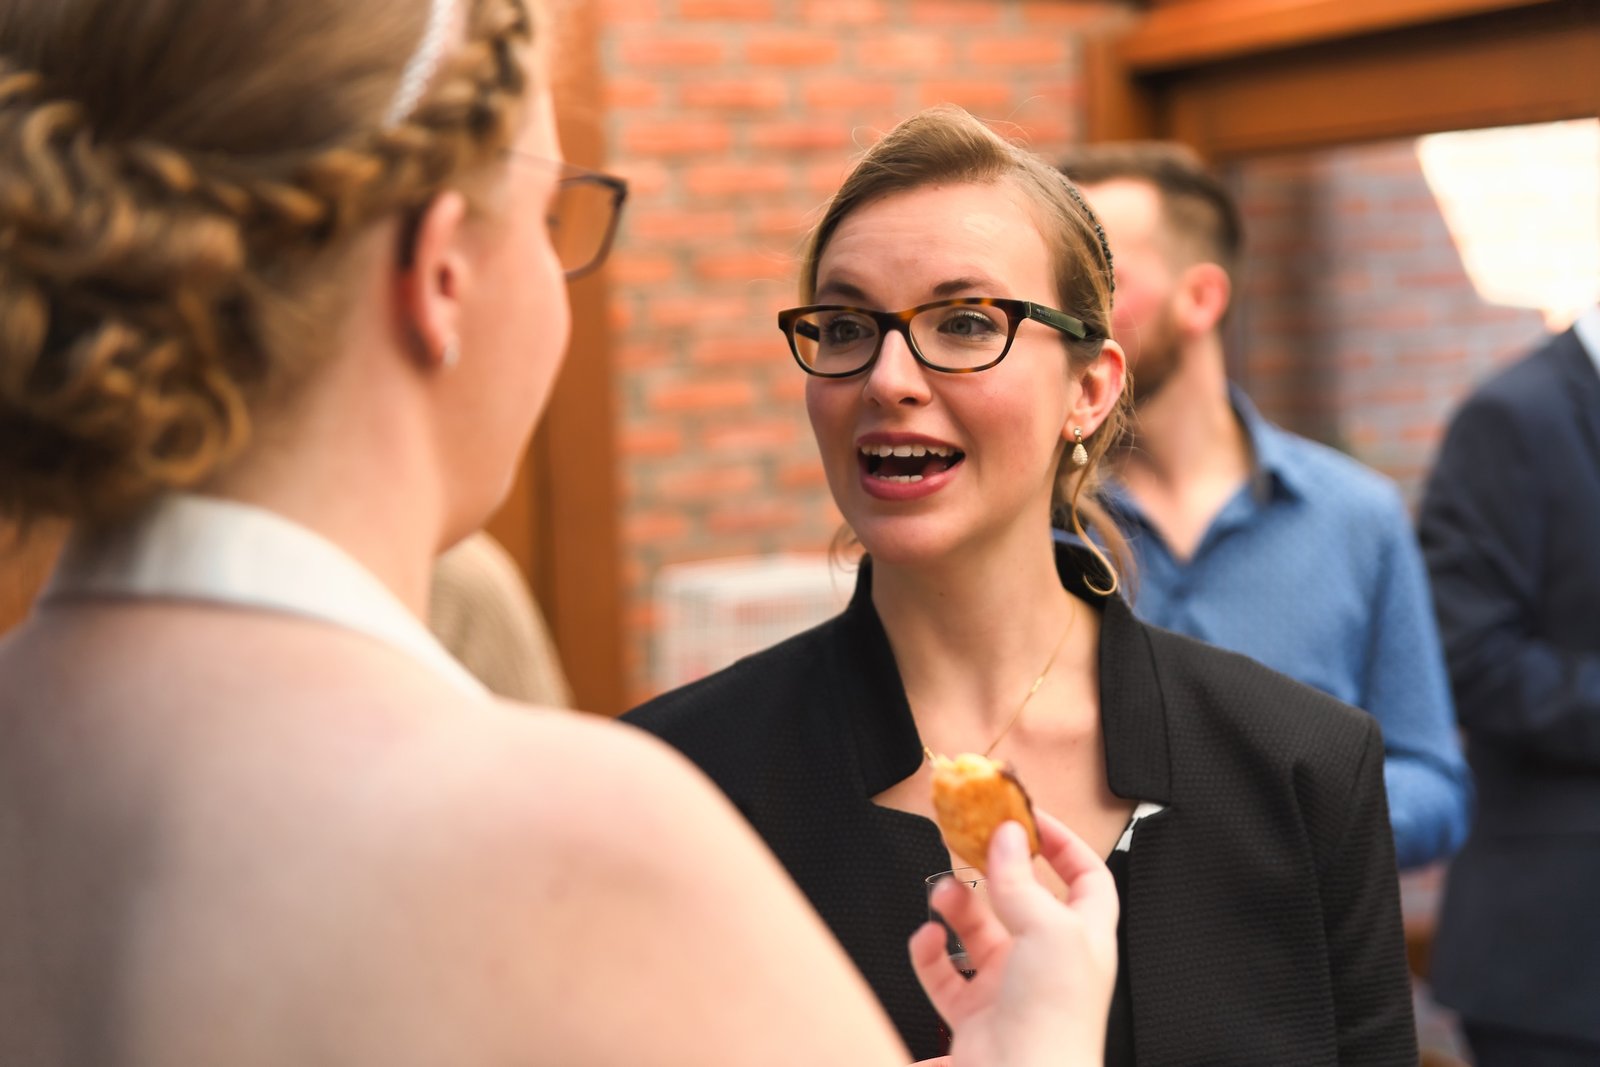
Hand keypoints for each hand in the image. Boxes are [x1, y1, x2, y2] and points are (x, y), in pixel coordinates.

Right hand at [908, 810, 1117, 1066]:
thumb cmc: (1057, 1018)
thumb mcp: (1049, 928)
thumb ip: (1020, 879)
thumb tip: (1006, 836)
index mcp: (1083, 935)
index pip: (1085, 877)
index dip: (1062, 844)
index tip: (1028, 819)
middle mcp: (1048, 957)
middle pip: (1020, 897)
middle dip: (990, 872)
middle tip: (966, 846)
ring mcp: (1010, 983)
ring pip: (977, 929)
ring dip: (954, 906)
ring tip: (942, 893)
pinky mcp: (974, 1010)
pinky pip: (944, 970)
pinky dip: (930, 951)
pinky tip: (929, 938)